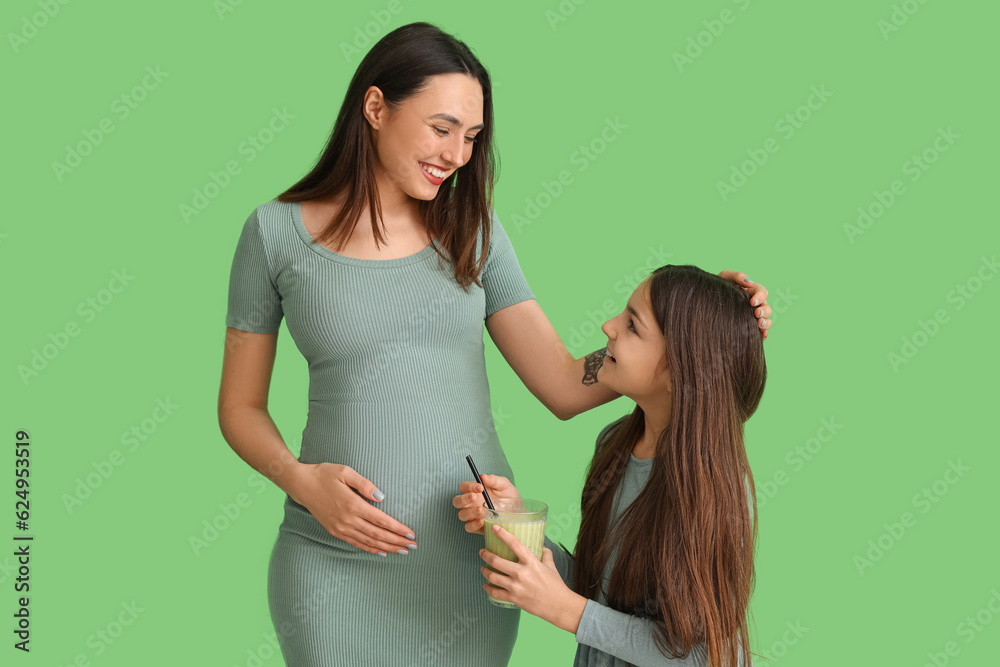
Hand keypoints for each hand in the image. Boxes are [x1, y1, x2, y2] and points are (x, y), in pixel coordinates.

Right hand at [289, 462, 416, 555]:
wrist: (302, 485)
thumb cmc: (325, 475)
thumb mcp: (345, 472)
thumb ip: (365, 484)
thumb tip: (381, 497)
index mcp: (352, 505)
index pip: (381, 520)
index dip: (397, 528)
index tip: (411, 534)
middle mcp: (347, 520)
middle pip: (378, 534)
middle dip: (397, 541)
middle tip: (413, 546)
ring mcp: (341, 528)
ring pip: (368, 541)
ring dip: (387, 547)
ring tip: (403, 551)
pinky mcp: (335, 531)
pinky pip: (356, 543)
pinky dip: (370, 549)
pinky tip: (382, 551)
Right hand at [452, 474, 519, 534]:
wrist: (517, 511)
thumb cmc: (508, 496)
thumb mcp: (504, 485)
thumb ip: (494, 480)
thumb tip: (483, 476)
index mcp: (474, 491)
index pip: (463, 487)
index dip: (469, 486)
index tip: (480, 487)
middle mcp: (471, 503)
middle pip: (457, 501)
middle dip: (464, 499)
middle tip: (475, 497)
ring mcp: (473, 516)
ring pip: (462, 515)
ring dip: (469, 512)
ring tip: (481, 510)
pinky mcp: (477, 527)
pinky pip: (469, 527)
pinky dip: (473, 525)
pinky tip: (482, 521)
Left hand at [479, 524, 587, 632]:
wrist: (558, 605)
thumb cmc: (555, 585)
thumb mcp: (551, 565)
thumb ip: (545, 554)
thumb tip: (541, 546)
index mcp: (531, 561)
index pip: (514, 544)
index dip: (502, 534)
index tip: (494, 528)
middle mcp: (521, 573)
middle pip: (496, 561)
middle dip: (486, 555)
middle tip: (482, 552)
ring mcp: (516, 586)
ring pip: (493, 577)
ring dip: (485, 571)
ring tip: (483, 568)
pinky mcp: (514, 598)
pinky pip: (495, 592)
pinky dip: (488, 588)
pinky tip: (486, 585)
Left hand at [718, 270, 770, 339]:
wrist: (707, 301)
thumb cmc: (718, 287)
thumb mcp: (725, 277)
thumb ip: (737, 276)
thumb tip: (749, 282)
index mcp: (752, 291)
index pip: (762, 292)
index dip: (760, 297)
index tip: (752, 302)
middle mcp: (755, 305)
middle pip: (767, 308)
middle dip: (764, 311)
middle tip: (756, 314)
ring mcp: (753, 316)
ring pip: (766, 320)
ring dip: (766, 323)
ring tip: (759, 325)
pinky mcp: (749, 327)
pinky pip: (761, 332)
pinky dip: (763, 334)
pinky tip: (761, 336)